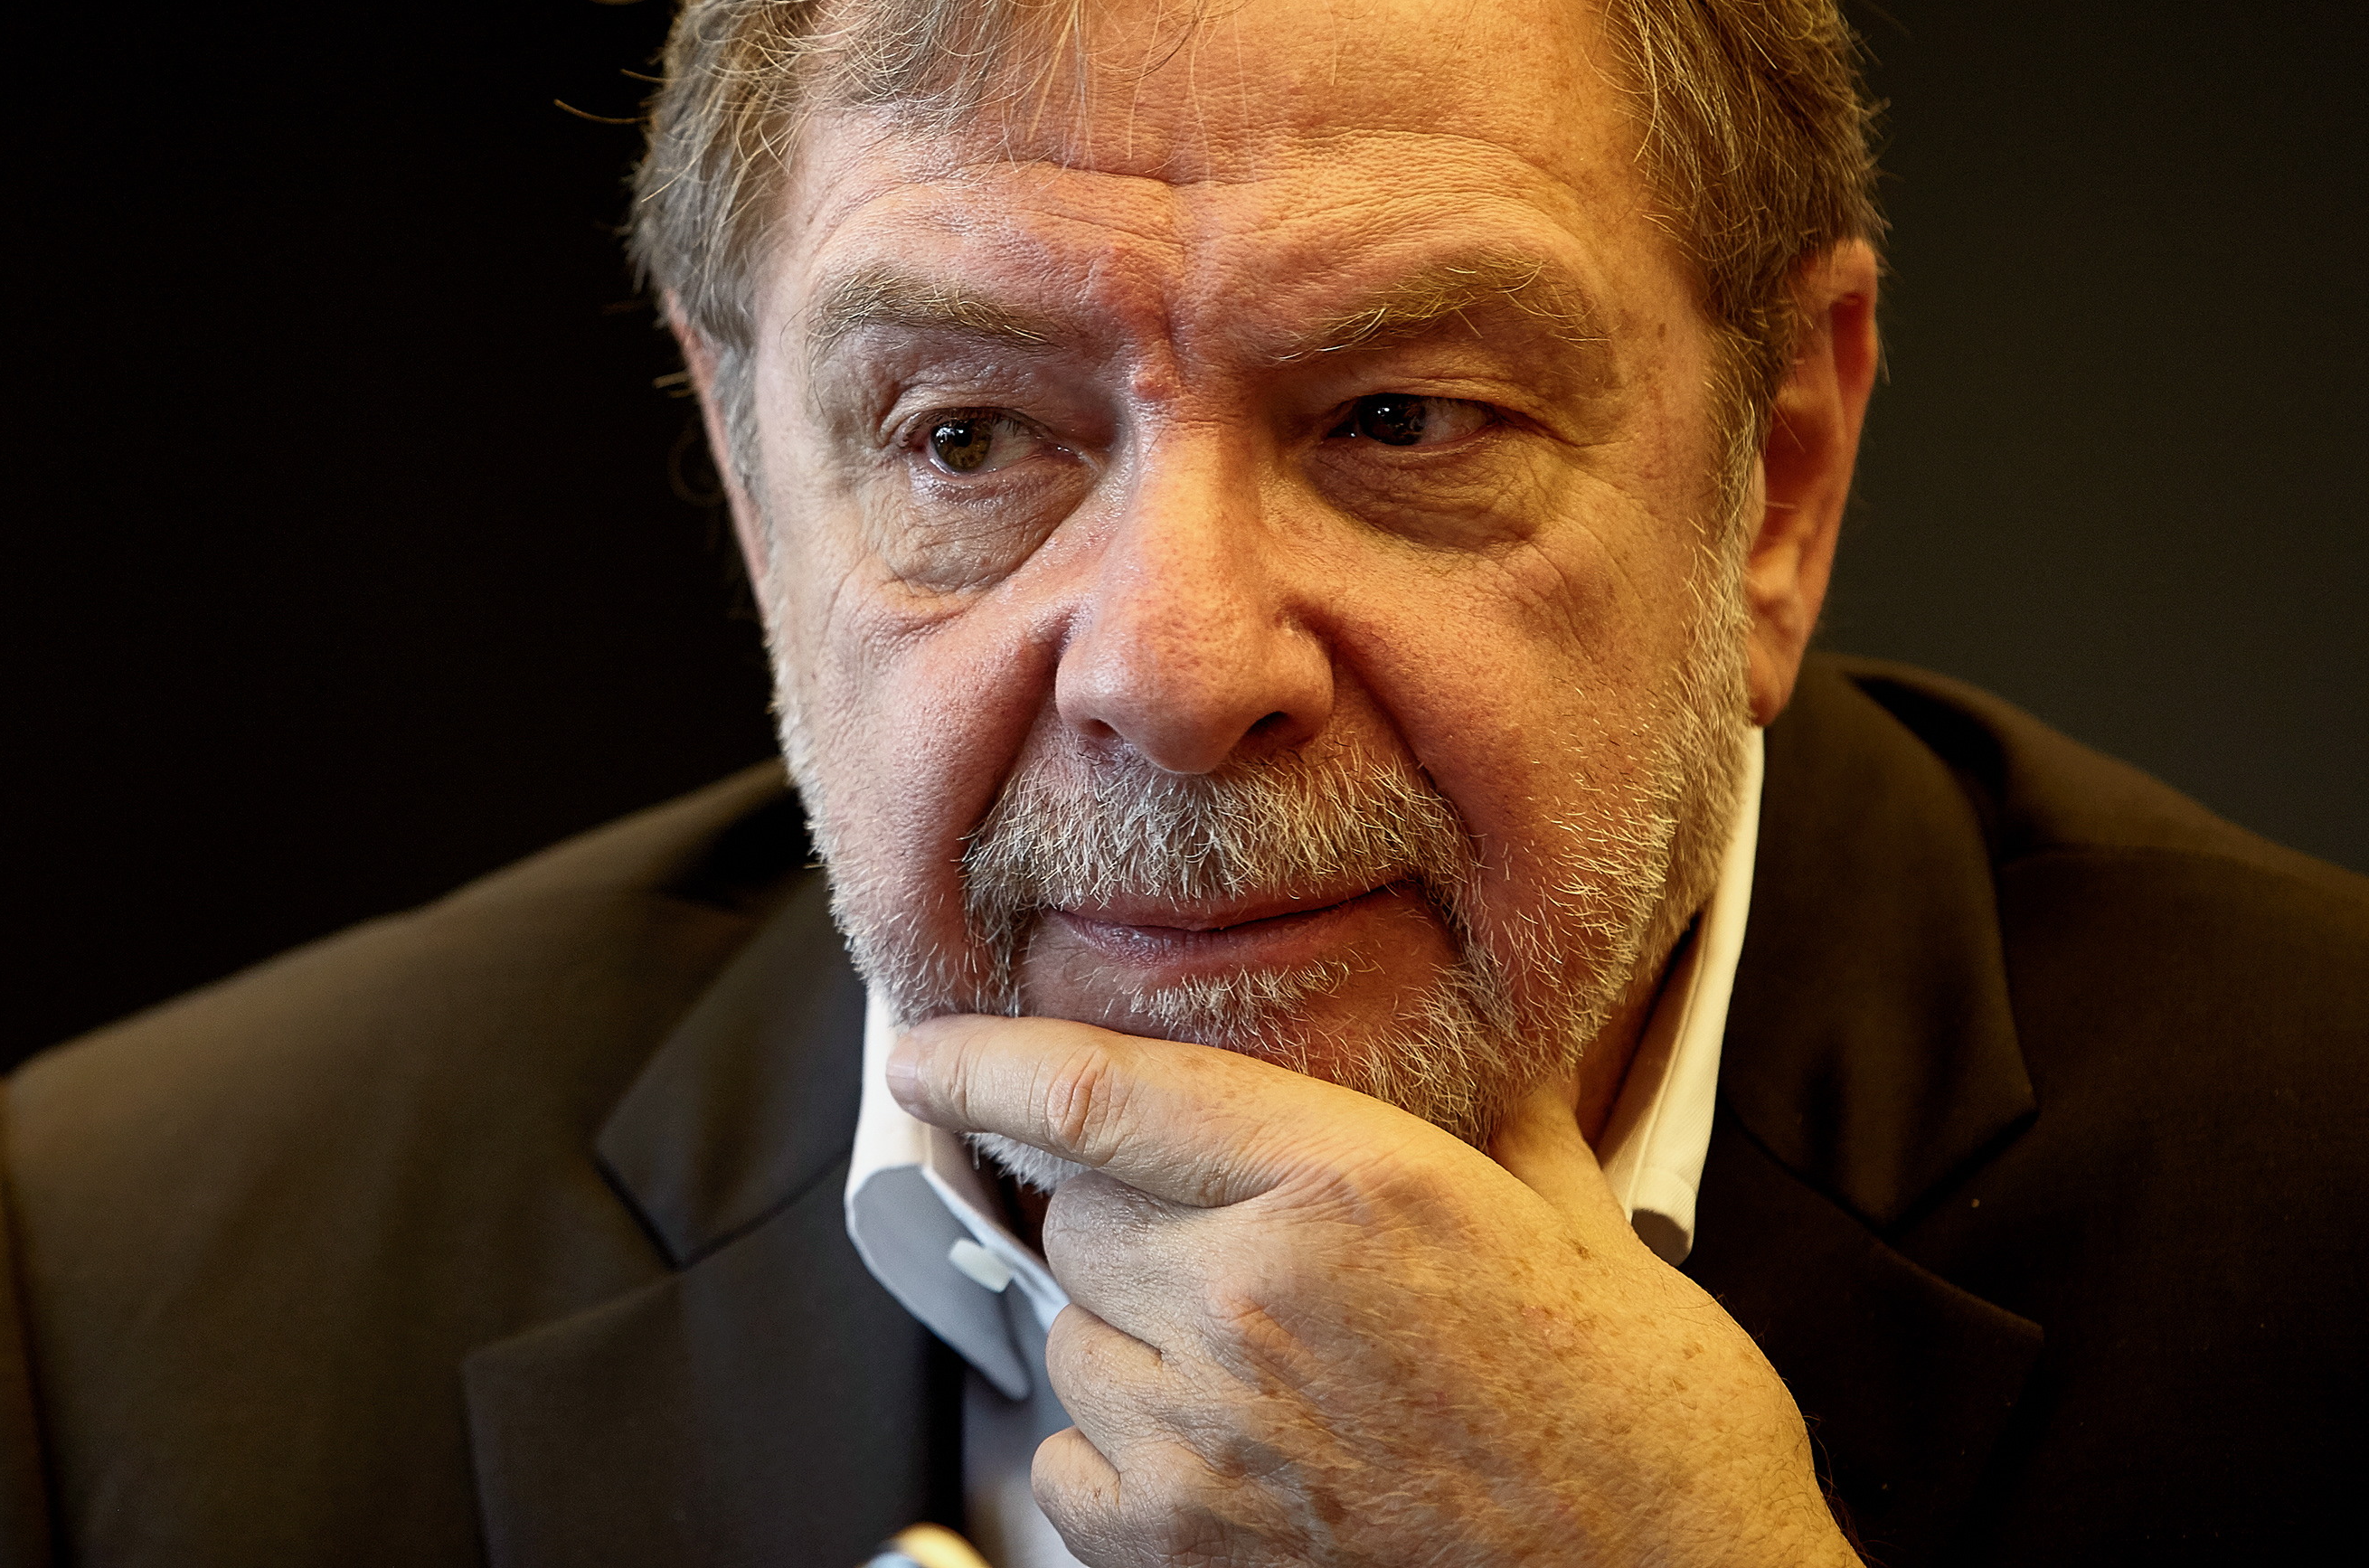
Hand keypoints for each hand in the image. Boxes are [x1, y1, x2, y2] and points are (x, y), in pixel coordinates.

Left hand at [889, 1017, 1854, 1566]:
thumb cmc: (1646, 1437)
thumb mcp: (1580, 1227)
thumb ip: (1483, 1124)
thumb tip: (1452, 1057)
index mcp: (1348, 1186)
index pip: (1100, 1094)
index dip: (989, 1062)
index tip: (923, 1052)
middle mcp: (1255, 1297)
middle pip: (1082, 1215)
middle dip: (1139, 1226)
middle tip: (1247, 1267)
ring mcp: (1209, 1432)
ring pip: (1075, 1336)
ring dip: (1139, 1343)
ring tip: (1275, 1382)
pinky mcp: (1182, 1548)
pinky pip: (1074, 1460)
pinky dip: (1126, 1457)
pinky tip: (1236, 1462)